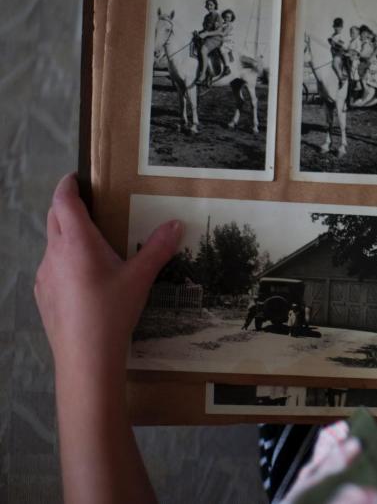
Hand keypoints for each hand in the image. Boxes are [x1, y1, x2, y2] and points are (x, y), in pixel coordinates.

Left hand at [34, 173, 181, 376]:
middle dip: (67, 206)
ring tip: (92, 245)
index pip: (63, 201)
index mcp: (76, 242)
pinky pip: (52, 268)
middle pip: (53, 218)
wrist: (85, 357)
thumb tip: (176, 224)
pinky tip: (84, 280)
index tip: (76, 177)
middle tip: (89, 205)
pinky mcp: (42, 295)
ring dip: (66, 236)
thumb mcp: (140, 278)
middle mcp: (54, 253)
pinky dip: (64, 261)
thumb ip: (158, 248)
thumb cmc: (112, 311)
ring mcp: (44, 275)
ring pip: (52, 245)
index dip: (67, 185)